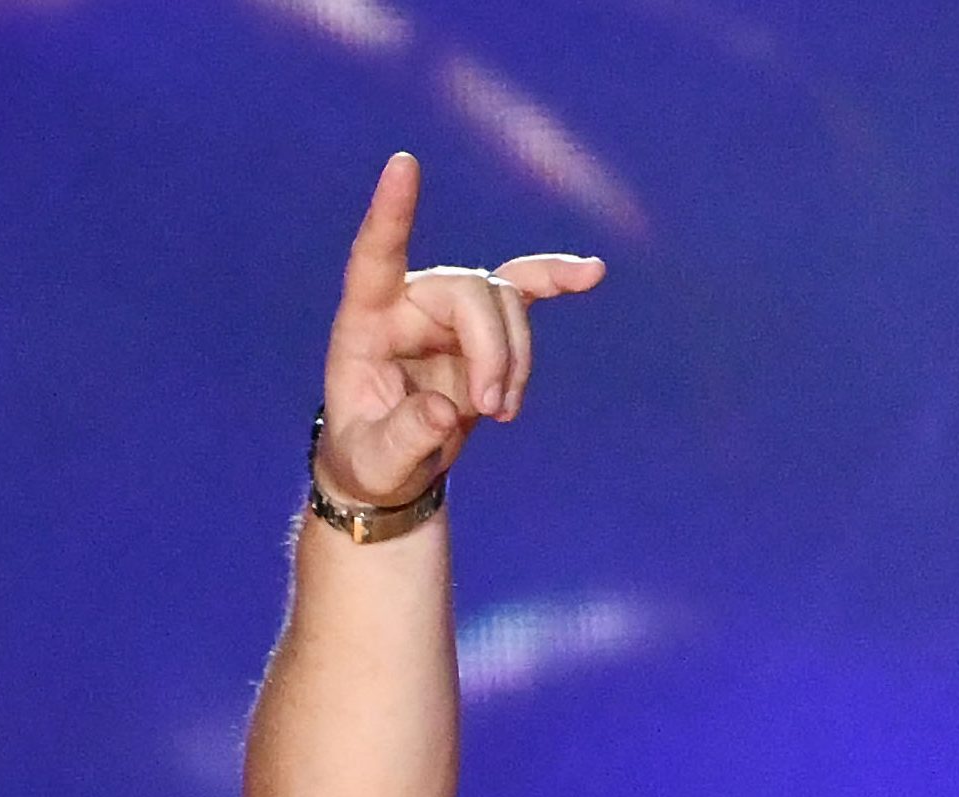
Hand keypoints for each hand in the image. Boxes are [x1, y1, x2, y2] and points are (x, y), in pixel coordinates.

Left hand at [314, 154, 603, 511]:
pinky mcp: (485, 323)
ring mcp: (449, 307)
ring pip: (504, 304)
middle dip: (493, 348)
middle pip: (469, 291)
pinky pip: (526, 289)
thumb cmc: (371, 460)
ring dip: (516, 358)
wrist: (392, 468)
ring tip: (502, 411)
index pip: (375, 256)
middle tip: (493, 411)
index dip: (390, 214)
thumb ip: (405, 437)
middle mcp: (409, 301)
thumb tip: (445, 409)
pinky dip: (558, 281)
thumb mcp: (376, 462)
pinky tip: (593, 273)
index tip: (404, 165)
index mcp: (365, 321)